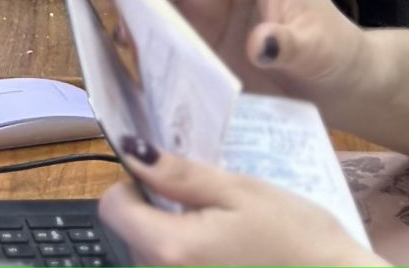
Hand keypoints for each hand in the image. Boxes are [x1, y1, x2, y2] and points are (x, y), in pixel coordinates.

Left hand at [99, 146, 380, 266]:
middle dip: (155, 214)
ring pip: (152, 260)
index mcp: (172, 249)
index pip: (112, 209)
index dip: (132, 186)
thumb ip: (179, 174)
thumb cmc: (296, 238)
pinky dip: (190, 262)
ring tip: (221, 232)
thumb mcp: (238, 191)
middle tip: (204, 204)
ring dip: (172, 240)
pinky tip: (226, 257)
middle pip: (130, 237)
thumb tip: (132, 151)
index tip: (164, 179)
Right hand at [101, 0, 370, 116]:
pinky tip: (124, 41)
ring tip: (108, 3)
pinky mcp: (192, 39)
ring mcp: (201, 7)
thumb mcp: (318, 47)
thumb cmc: (330, 51)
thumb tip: (261, 43)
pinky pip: (156, 26)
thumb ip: (290, 43)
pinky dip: (136, 28)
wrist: (331, 88)